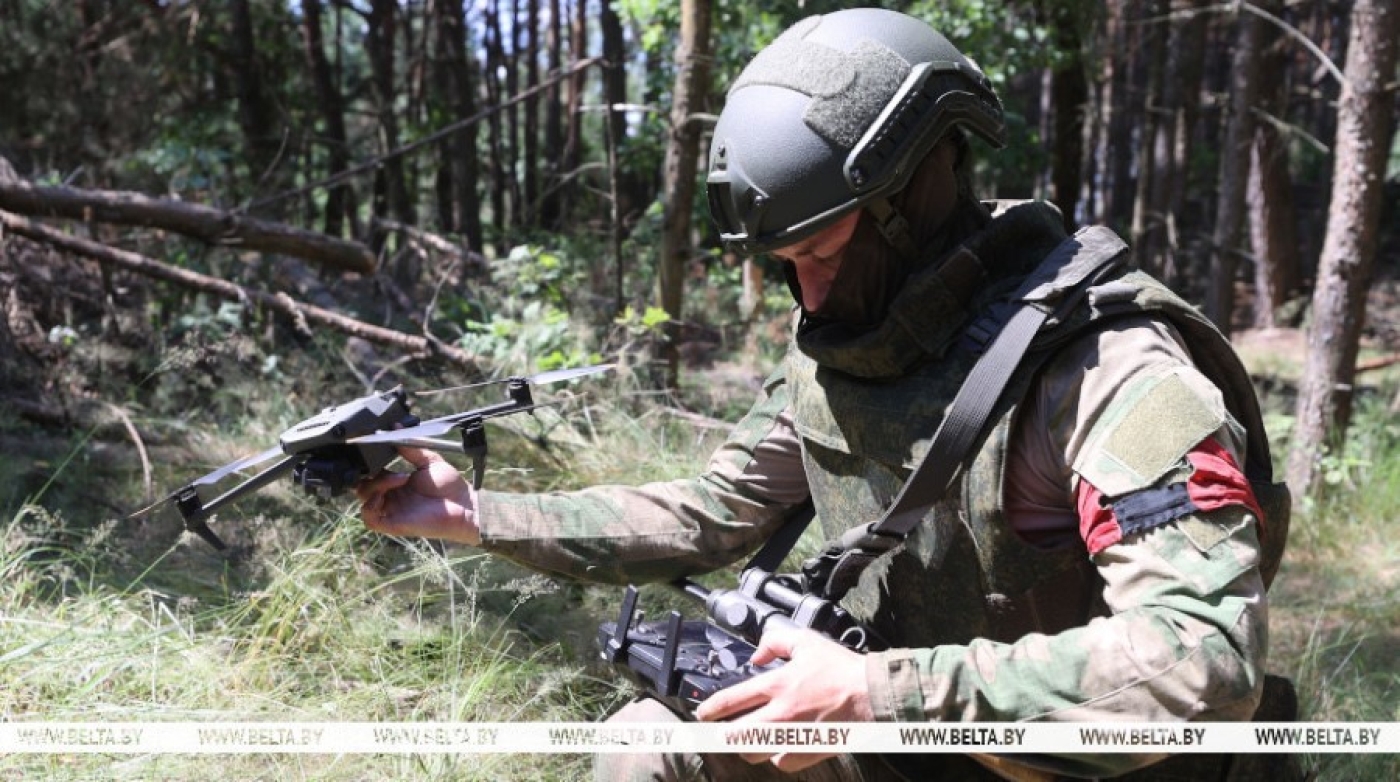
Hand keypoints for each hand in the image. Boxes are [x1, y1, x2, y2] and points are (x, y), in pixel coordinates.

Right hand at [355, 446, 480, 544]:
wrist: (464, 504)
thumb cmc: (450, 485)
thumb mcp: (428, 459)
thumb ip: (409, 445)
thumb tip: (395, 426)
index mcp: (395, 481)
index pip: (370, 473)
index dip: (368, 464)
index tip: (376, 454)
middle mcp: (391, 496)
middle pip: (362, 485)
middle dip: (370, 473)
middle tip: (393, 469)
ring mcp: (391, 510)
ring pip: (364, 499)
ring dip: (375, 486)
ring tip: (400, 479)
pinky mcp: (394, 524)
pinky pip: (370, 519)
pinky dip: (370, 506)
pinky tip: (384, 496)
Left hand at [695, 626, 872, 772]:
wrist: (872, 694)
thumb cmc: (842, 669)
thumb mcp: (806, 641)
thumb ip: (775, 643)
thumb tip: (756, 655)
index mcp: (778, 684)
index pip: (733, 700)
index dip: (711, 709)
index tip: (703, 715)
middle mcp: (781, 713)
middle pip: (736, 735)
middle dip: (723, 736)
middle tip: (720, 733)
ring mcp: (794, 735)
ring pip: (755, 752)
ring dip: (748, 747)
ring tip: (748, 740)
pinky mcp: (809, 751)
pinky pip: (781, 763)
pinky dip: (777, 758)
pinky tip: (778, 748)